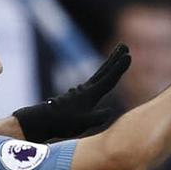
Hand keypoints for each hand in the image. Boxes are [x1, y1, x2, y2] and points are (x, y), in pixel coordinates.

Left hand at [14, 45, 130, 142]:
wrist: (42, 121)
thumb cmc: (62, 124)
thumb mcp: (82, 124)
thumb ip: (97, 118)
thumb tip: (110, 111)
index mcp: (90, 95)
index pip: (109, 79)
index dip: (119, 68)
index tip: (128, 56)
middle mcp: (87, 90)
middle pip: (104, 71)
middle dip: (115, 58)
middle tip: (124, 45)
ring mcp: (81, 91)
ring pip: (99, 74)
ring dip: (109, 64)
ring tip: (117, 55)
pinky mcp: (78, 96)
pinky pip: (94, 81)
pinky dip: (102, 74)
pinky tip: (102, 76)